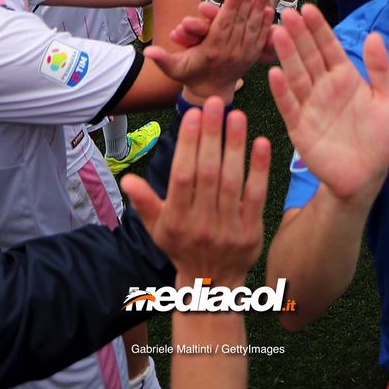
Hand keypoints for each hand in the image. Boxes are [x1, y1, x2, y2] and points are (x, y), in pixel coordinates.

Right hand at [122, 98, 270, 287]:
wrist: (212, 286)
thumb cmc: (181, 246)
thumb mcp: (156, 228)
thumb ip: (144, 202)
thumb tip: (126, 179)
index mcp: (176, 219)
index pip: (181, 176)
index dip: (187, 144)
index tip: (192, 114)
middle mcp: (201, 223)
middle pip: (207, 173)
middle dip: (211, 135)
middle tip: (216, 103)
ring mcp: (228, 229)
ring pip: (231, 181)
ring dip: (235, 145)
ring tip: (237, 115)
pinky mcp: (251, 232)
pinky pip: (256, 196)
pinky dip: (259, 169)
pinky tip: (261, 142)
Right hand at [144, 0, 273, 102]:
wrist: (210, 94)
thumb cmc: (190, 75)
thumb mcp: (174, 69)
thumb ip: (162, 58)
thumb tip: (146, 51)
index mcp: (212, 51)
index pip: (224, 24)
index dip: (231, 6)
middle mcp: (230, 52)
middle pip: (241, 22)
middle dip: (247, 0)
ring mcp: (244, 55)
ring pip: (252, 28)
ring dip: (259, 8)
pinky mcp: (252, 57)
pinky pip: (260, 38)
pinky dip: (265, 24)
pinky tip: (270, 9)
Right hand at [268, 4, 388, 203]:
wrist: (368, 175)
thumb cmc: (381, 138)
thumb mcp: (388, 101)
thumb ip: (380, 70)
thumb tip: (375, 35)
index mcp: (345, 77)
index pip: (329, 47)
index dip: (319, 29)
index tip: (308, 10)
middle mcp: (324, 87)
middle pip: (308, 56)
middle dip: (298, 35)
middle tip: (287, 14)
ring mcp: (310, 105)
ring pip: (296, 75)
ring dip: (287, 56)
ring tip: (277, 34)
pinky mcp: (299, 127)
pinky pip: (289, 106)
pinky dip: (281, 91)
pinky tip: (274, 74)